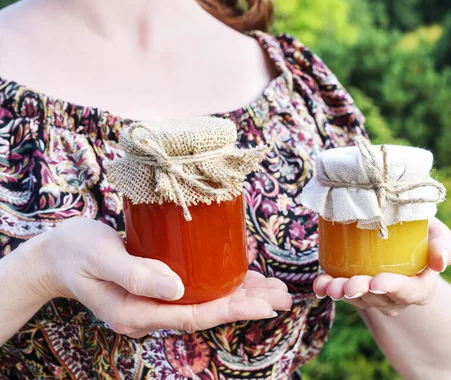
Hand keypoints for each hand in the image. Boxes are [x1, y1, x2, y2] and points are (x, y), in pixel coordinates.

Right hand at [29, 217, 291, 337]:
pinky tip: (243, 278)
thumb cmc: (73, 251)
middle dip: (245, 304)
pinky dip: (221, 284)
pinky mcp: (157, 289)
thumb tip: (178, 287)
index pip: (193, 315)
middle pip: (205, 312)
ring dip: (240, 296)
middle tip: (282, 296)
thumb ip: (136, 273)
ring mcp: (154, 303)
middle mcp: (149, 313)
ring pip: (205, 302)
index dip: (230, 309)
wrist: (53, 255)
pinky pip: (196, 291)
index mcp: (136, 313)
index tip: (263, 304)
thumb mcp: (100, 256)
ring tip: (275, 290)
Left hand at [313, 217, 450, 315]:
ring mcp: (375, 297)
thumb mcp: (439, 236)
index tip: (377, 282)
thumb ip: (444, 246)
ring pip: (357, 298)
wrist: (402, 241)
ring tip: (329, 285)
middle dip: (361, 292)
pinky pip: (342, 293)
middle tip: (349, 285)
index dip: (393, 288)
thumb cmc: (424, 237)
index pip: (409, 292)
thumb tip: (440, 261)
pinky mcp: (357, 291)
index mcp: (420, 288)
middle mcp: (397, 298)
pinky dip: (328, 288)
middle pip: (378, 298)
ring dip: (341, 291)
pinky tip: (319, 284)